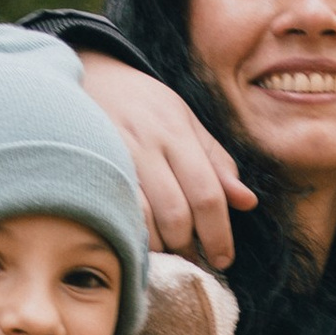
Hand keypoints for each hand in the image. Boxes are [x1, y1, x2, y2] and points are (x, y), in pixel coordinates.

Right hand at [75, 50, 256, 263]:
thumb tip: (247, 203)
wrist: (88, 75)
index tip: (223, 259)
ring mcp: (114, 158)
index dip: (219, 234)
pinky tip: (141, 240)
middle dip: (190, 245)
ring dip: (162, 246)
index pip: (206, 194)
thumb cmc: (144, 104)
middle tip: (194, 257)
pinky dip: (132, 236)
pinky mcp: (89, 169)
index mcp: (176, 132)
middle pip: (176, 213)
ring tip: (170, 251)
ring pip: (144, 220)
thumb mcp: (186, 122)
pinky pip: (114, 214)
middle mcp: (145, 145)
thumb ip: (216, 162)